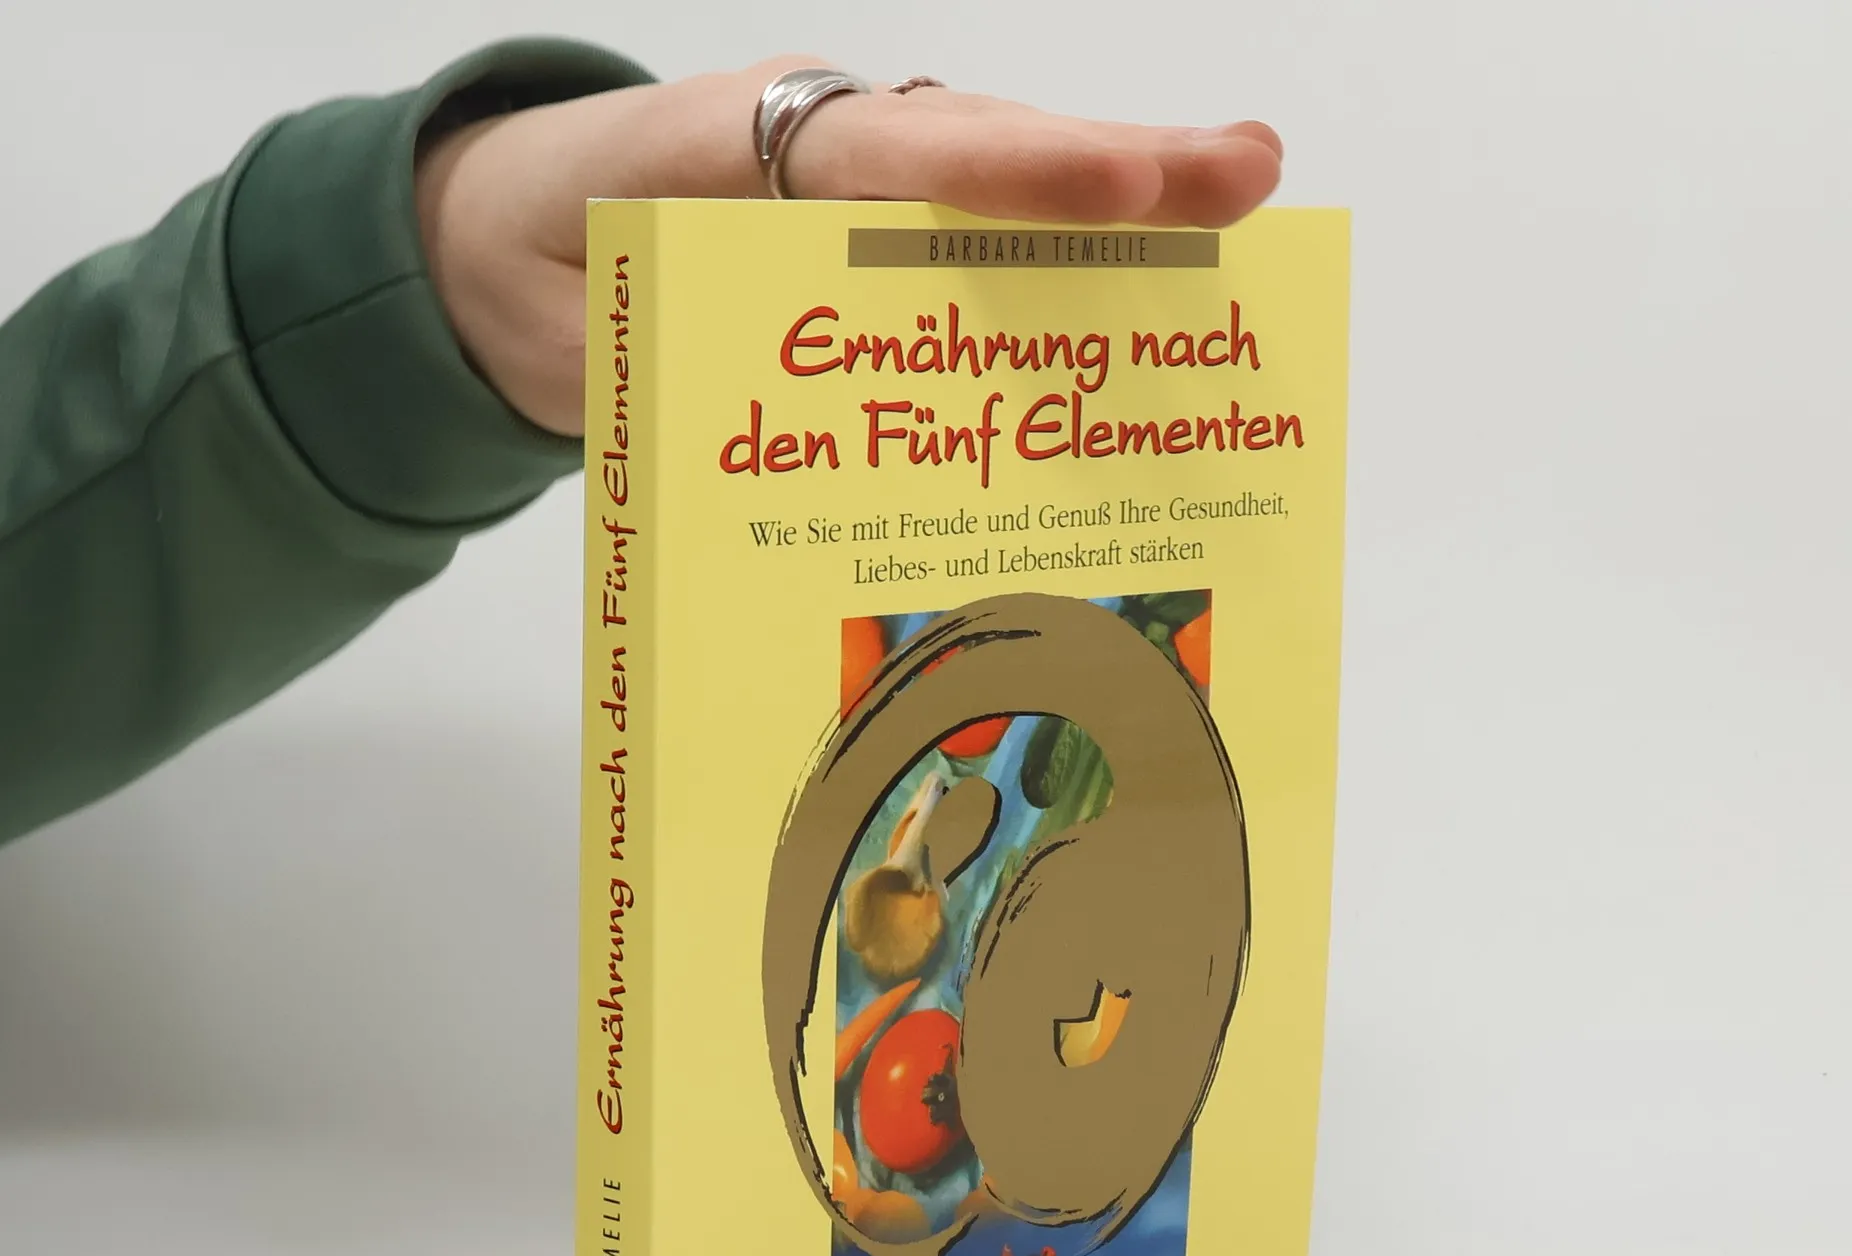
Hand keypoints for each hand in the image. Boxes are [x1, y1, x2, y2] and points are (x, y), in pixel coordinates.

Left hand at [415, 54, 1282, 434]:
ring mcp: (862, 206)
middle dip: (1116, 172)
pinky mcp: (874, 265)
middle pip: (985, 156)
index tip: (1119, 180)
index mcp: (745, 145)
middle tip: (1248, 176)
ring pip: (1001, 205)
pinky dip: (1059, 298)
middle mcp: (828, 159)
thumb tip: (772, 412)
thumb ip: (653, 340)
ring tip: (1239, 228)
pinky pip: (974, 275)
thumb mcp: (569, 306)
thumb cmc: (535, 266)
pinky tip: (1140, 333)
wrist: (500, 258)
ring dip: (1116, 232)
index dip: (1008, 173)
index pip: (891, 155)